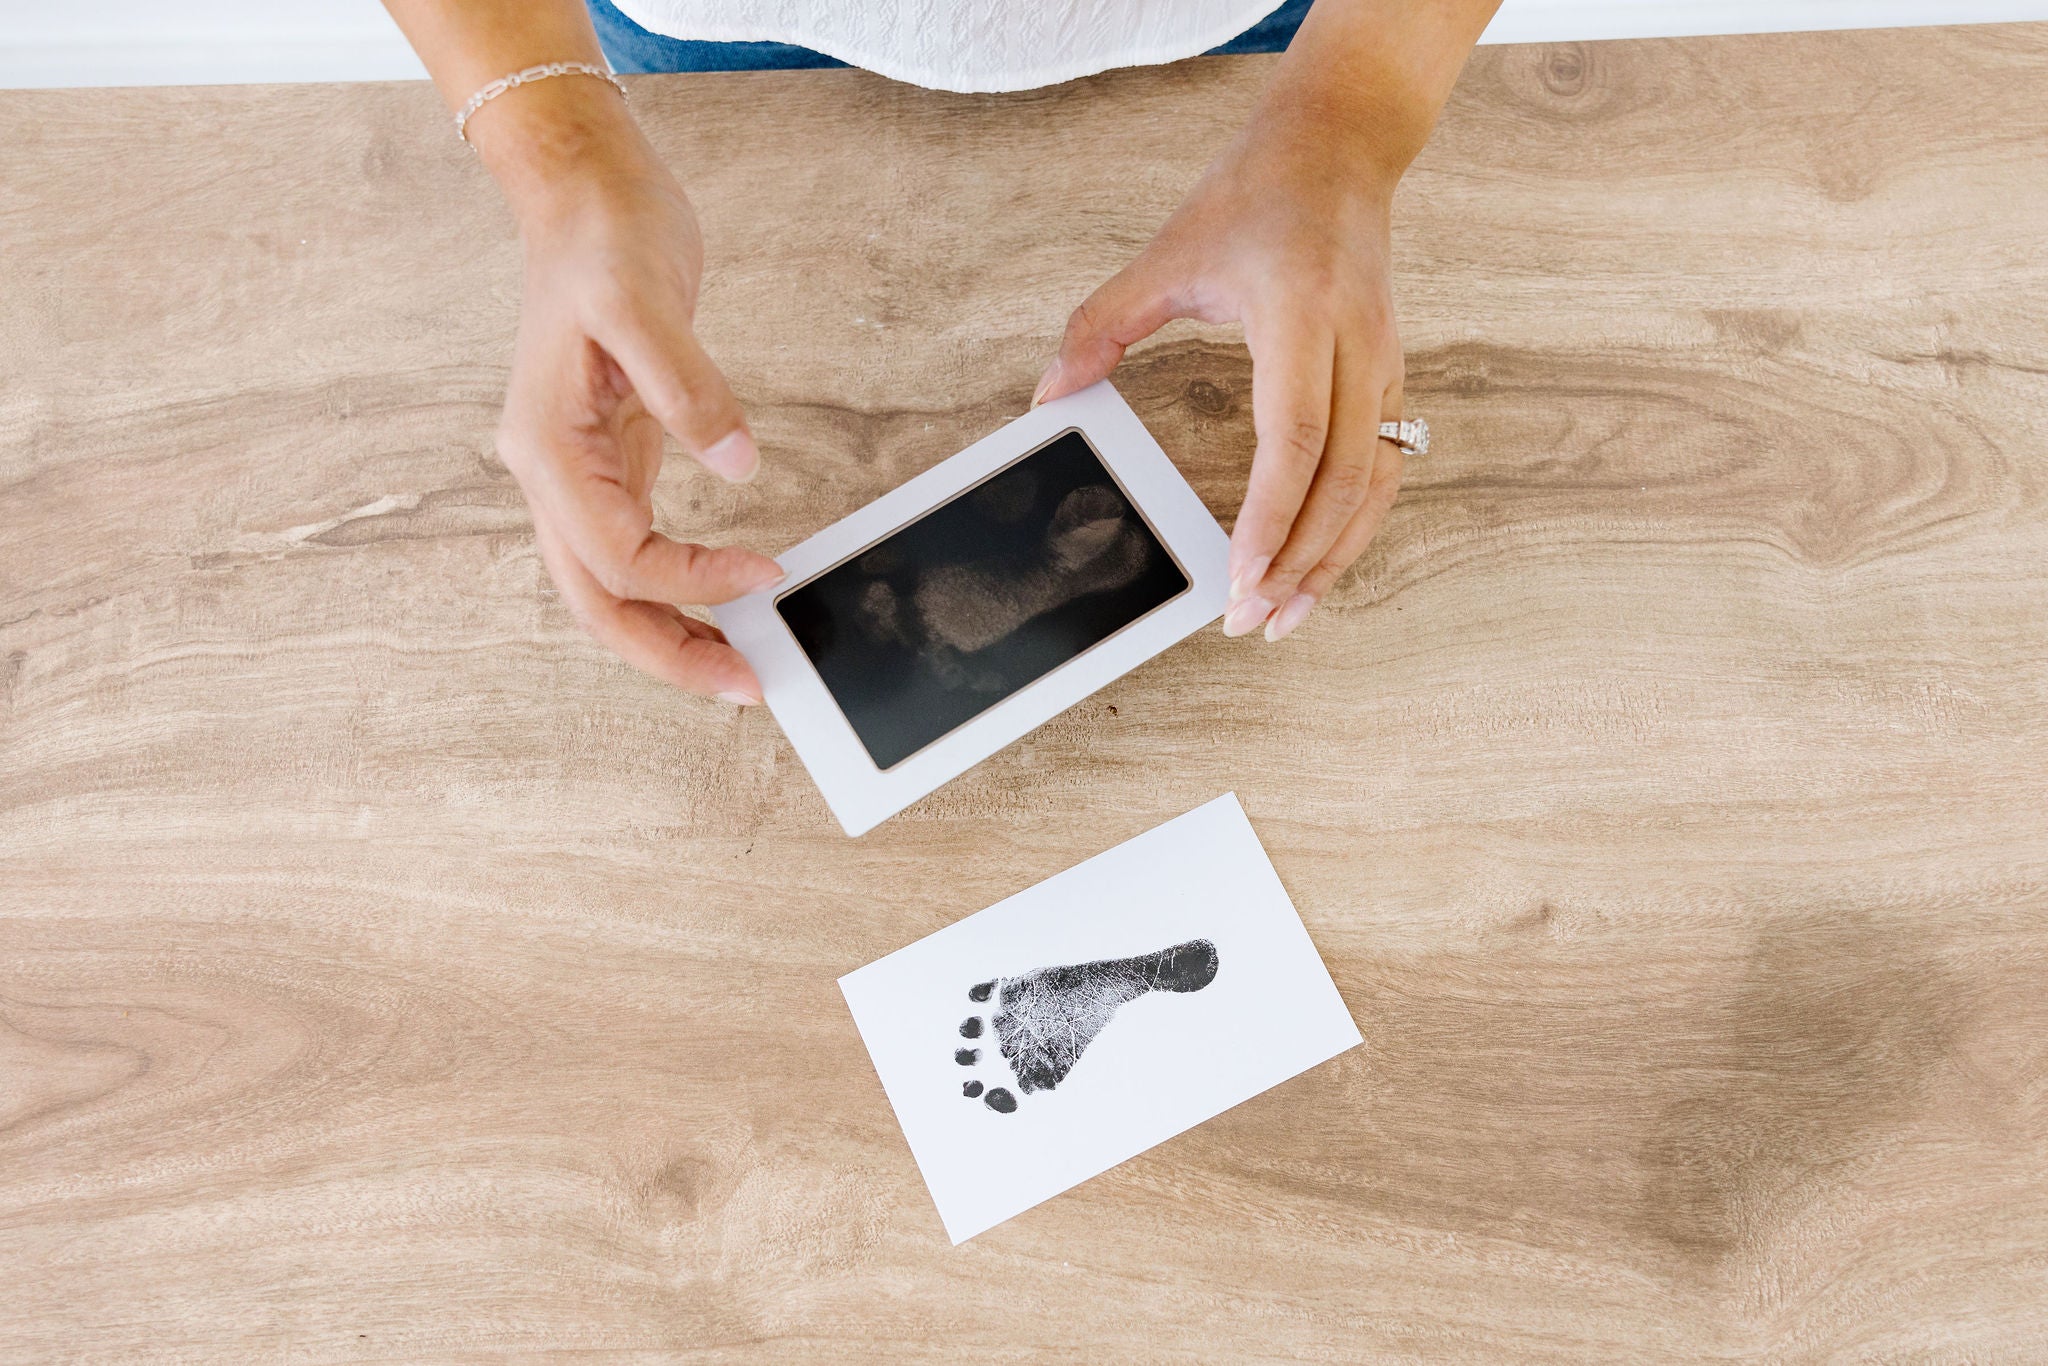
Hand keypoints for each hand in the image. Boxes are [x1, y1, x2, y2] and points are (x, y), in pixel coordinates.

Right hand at [491, 97, 782, 701]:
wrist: (585, 198)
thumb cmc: (604, 238)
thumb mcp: (641, 297)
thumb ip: (687, 384)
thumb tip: (735, 463)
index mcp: (545, 446)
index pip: (615, 555)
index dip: (690, 580)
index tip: (765, 576)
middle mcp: (550, 473)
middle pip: (596, 602)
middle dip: (668, 652)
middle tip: (747, 686)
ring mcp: (577, 473)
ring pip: (610, 588)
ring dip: (671, 631)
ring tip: (742, 664)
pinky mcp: (612, 462)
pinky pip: (634, 551)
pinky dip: (676, 587)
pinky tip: (724, 600)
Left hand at [1034, 107, 1406, 643]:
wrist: (1341, 146)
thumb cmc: (1254, 194)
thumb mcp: (1166, 252)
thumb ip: (1101, 326)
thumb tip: (1048, 397)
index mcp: (1299, 312)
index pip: (1296, 435)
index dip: (1269, 513)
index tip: (1239, 573)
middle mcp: (1356, 344)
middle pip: (1342, 479)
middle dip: (1298, 562)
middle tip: (1249, 620)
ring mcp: (1385, 364)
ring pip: (1374, 486)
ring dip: (1332, 559)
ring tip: (1285, 616)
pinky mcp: (1393, 378)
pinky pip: (1385, 470)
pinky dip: (1353, 528)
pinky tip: (1318, 568)